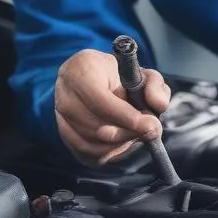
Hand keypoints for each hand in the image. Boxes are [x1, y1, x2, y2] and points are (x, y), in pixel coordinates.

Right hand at [54, 48, 170, 164]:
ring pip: (88, 141)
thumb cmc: (123, 77)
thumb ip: (155, 86)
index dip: (125, 116)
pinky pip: (83, 151)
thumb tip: (158, 105)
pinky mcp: (63, 130)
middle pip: (93, 124)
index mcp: (83, 65)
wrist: (100, 80)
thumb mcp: (144, 74)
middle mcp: (65, 87)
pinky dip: (106, 152)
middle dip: (125, 134)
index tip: (149, 125)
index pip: (99, 99)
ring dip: (118, 144)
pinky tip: (122, 143)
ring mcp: (59, 110)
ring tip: (136, 134)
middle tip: (148, 132)